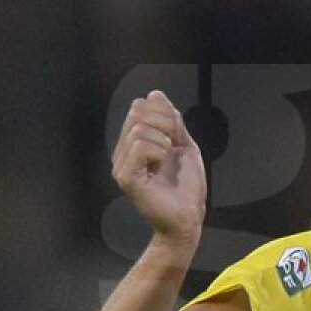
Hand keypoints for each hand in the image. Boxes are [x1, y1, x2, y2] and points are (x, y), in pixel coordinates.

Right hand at [113, 91, 205, 243]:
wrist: (188, 216)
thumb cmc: (187, 186)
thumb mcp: (184, 145)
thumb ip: (172, 121)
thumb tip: (155, 94)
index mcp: (134, 143)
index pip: (140, 106)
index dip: (164, 112)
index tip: (176, 135)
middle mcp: (123, 152)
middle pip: (137, 113)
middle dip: (165, 123)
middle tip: (173, 146)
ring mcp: (121, 165)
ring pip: (139, 129)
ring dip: (164, 142)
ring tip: (166, 160)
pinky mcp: (126, 177)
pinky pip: (140, 147)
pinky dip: (158, 152)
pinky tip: (160, 167)